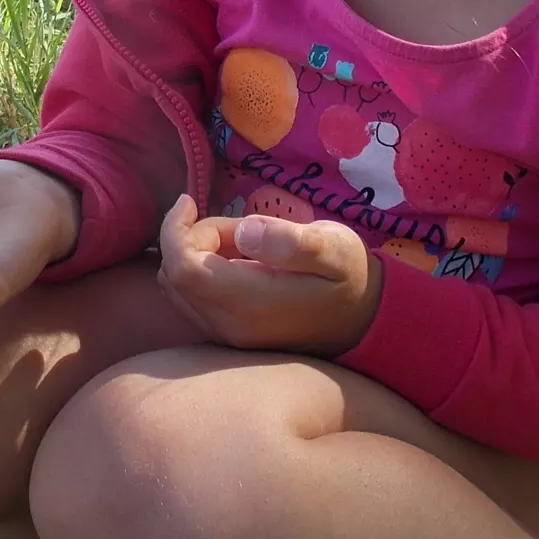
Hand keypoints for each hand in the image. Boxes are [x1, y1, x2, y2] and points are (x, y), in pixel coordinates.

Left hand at [157, 196, 380, 357]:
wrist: (364, 320)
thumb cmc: (348, 276)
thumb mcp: (333, 247)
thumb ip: (290, 241)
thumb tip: (245, 233)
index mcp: (252, 304)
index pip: (183, 269)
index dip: (175, 230)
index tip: (190, 200)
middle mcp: (230, 327)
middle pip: (174, 276)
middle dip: (192, 238)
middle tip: (239, 225)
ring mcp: (226, 337)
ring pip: (176, 289)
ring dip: (196, 254)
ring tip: (243, 242)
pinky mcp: (227, 337)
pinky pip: (189, 300)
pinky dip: (200, 271)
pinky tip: (238, 260)